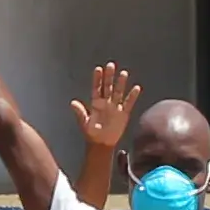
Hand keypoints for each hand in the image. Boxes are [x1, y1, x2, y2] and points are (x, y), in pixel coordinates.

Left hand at [74, 59, 141, 181]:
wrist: (101, 144)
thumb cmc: (91, 133)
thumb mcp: (84, 123)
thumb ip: (80, 112)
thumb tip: (72, 103)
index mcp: (96, 103)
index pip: (97, 88)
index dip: (97, 79)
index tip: (98, 69)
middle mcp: (106, 103)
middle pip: (108, 87)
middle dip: (109, 76)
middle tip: (111, 65)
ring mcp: (115, 107)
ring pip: (118, 92)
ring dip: (121, 83)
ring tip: (123, 73)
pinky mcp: (124, 114)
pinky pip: (129, 103)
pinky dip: (132, 96)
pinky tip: (136, 88)